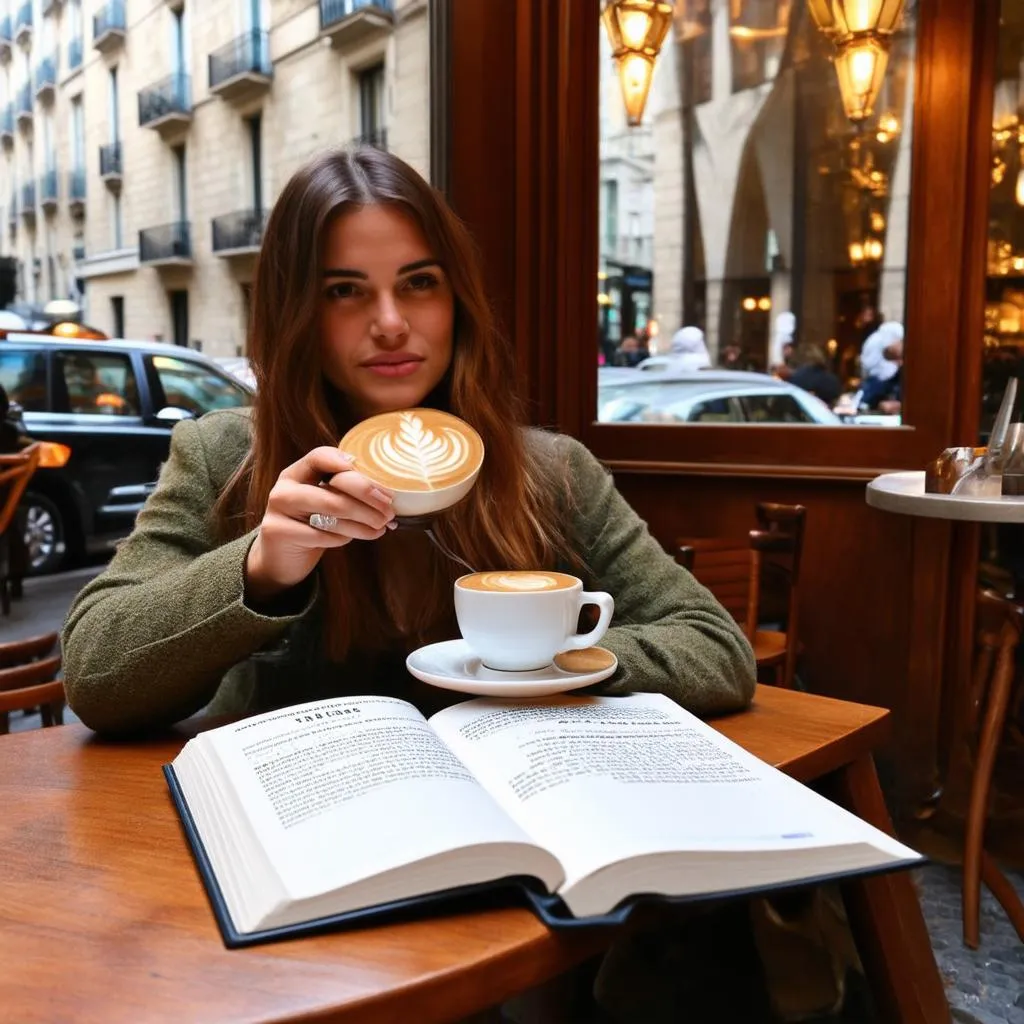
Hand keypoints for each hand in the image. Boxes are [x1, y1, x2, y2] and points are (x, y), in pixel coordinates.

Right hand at [245, 447, 394, 603]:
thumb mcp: (323, 504)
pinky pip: (323, 535)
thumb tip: (386, 495)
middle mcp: (286, 487)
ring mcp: (279, 509)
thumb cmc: (310, 526)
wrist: (280, 558)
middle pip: (335, 485)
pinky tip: (352, 539)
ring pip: (333, 510)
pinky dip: (344, 538)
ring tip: (381, 527)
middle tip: (389, 510)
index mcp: (297, 473)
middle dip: (368, 497)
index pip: (321, 457)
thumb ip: (343, 493)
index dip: (346, 463)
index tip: (374, 477)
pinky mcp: (278, 532)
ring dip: (364, 521)